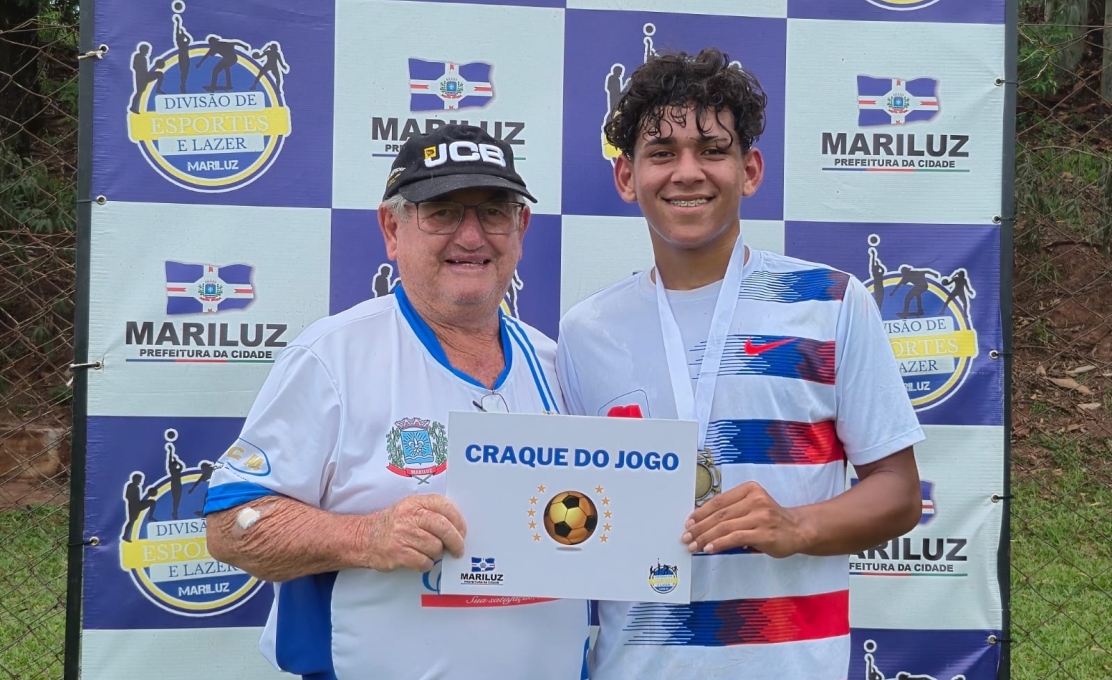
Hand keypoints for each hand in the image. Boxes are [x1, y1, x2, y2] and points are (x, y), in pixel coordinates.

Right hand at [363, 494, 466, 571]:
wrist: (364, 537)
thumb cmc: (392, 524)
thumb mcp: (409, 509)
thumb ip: (430, 512)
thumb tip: (457, 527)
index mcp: (415, 503)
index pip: (444, 506)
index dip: (458, 520)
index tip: (463, 531)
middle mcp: (410, 516)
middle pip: (444, 528)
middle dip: (456, 541)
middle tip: (458, 549)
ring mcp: (404, 535)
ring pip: (435, 547)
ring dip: (436, 554)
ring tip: (429, 552)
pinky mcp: (399, 553)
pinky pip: (424, 562)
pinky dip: (426, 564)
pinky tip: (420, 560)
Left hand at [681, 482, 810, 557]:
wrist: (799, 529)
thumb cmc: (770, 520)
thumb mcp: (752, 507)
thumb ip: (732, 510)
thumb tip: (701, 522)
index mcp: (749, 489)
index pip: (719, 501)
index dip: (701, 512)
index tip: (689, 522)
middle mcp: (755, 500)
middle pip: (720, 514)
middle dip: (700, 527)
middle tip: (686, 536)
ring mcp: (761, 516)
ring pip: (725, 527)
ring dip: (706, 537)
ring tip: (694, 546)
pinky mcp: (764, 533)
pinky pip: (735, 538)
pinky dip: (720, 544)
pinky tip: (709, 549)